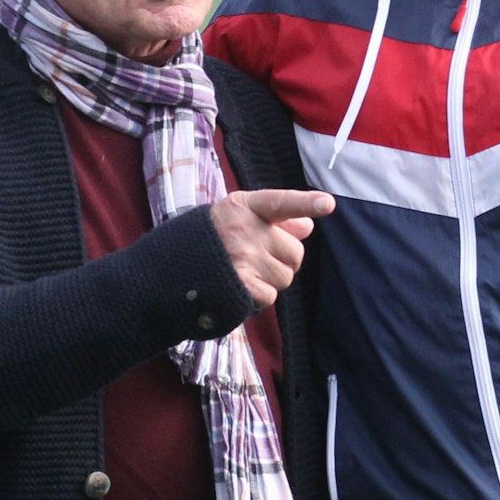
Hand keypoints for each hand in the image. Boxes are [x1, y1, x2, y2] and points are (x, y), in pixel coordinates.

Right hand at [209, 189, 333, 308]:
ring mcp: (240, 257)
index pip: (280, 203)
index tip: (328, 203)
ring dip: (272, 280)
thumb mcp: (239, 217)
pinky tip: (241, 286)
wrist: (171, 267)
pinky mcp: (237, 284)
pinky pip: (270, 296)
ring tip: (246, 272)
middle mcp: (243, 229)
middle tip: (257, 258)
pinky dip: (259, 296)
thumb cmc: (214, 239)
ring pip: (285, 277)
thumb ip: (275, 219)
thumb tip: (308, 226)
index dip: (305, 203)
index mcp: (244, 206)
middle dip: (283, 260)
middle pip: (295, 252)